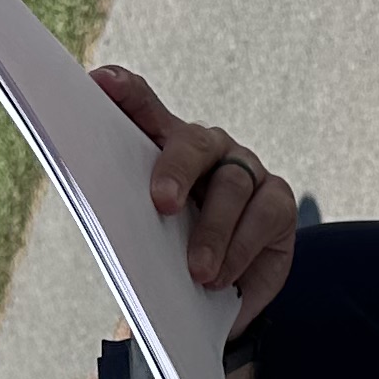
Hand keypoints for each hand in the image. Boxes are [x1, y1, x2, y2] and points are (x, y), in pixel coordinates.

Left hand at [95, 66, 297, 331]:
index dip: (124, 92)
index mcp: (165, 149)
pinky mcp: (278, 200)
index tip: (99, 82)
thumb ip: (129, 224)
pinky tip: (221, 276)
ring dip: (212, 230)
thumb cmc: (178, 258)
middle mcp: (207, 150)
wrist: (227, 295)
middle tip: (162, 203)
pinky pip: (262, 214)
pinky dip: (239, 248)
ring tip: (198, 272)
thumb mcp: (148, 241)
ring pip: (231, 184)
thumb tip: (106, 240)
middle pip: (192, 143)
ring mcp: (246, 170)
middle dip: (176, 170)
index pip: (143, 108)